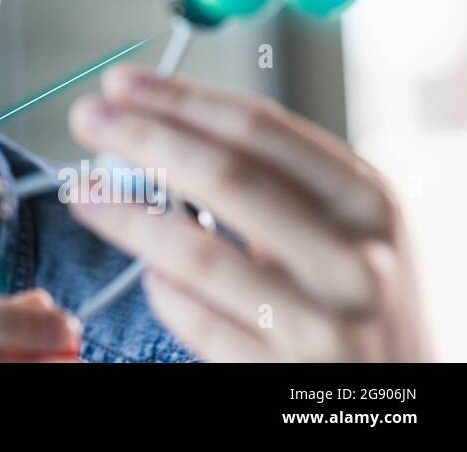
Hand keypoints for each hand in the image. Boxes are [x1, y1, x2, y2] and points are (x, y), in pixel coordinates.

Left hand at [66, 64, 433, 361]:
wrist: (399, 396)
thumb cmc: (353, 296)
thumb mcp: (343, 226)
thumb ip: (270, 179)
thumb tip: (156, 122)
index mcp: (366, 201)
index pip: (259, 130)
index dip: (180, 100)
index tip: (121, 84)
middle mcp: (353, 258)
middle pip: (226, 177)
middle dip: (144, 138)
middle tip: (88, 117)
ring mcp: (322, 324)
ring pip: (199, 253)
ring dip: (126, 215)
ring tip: (81, 190)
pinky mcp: (280, 375)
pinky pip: (196, 320)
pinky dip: (162, 291)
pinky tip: (148, 275)